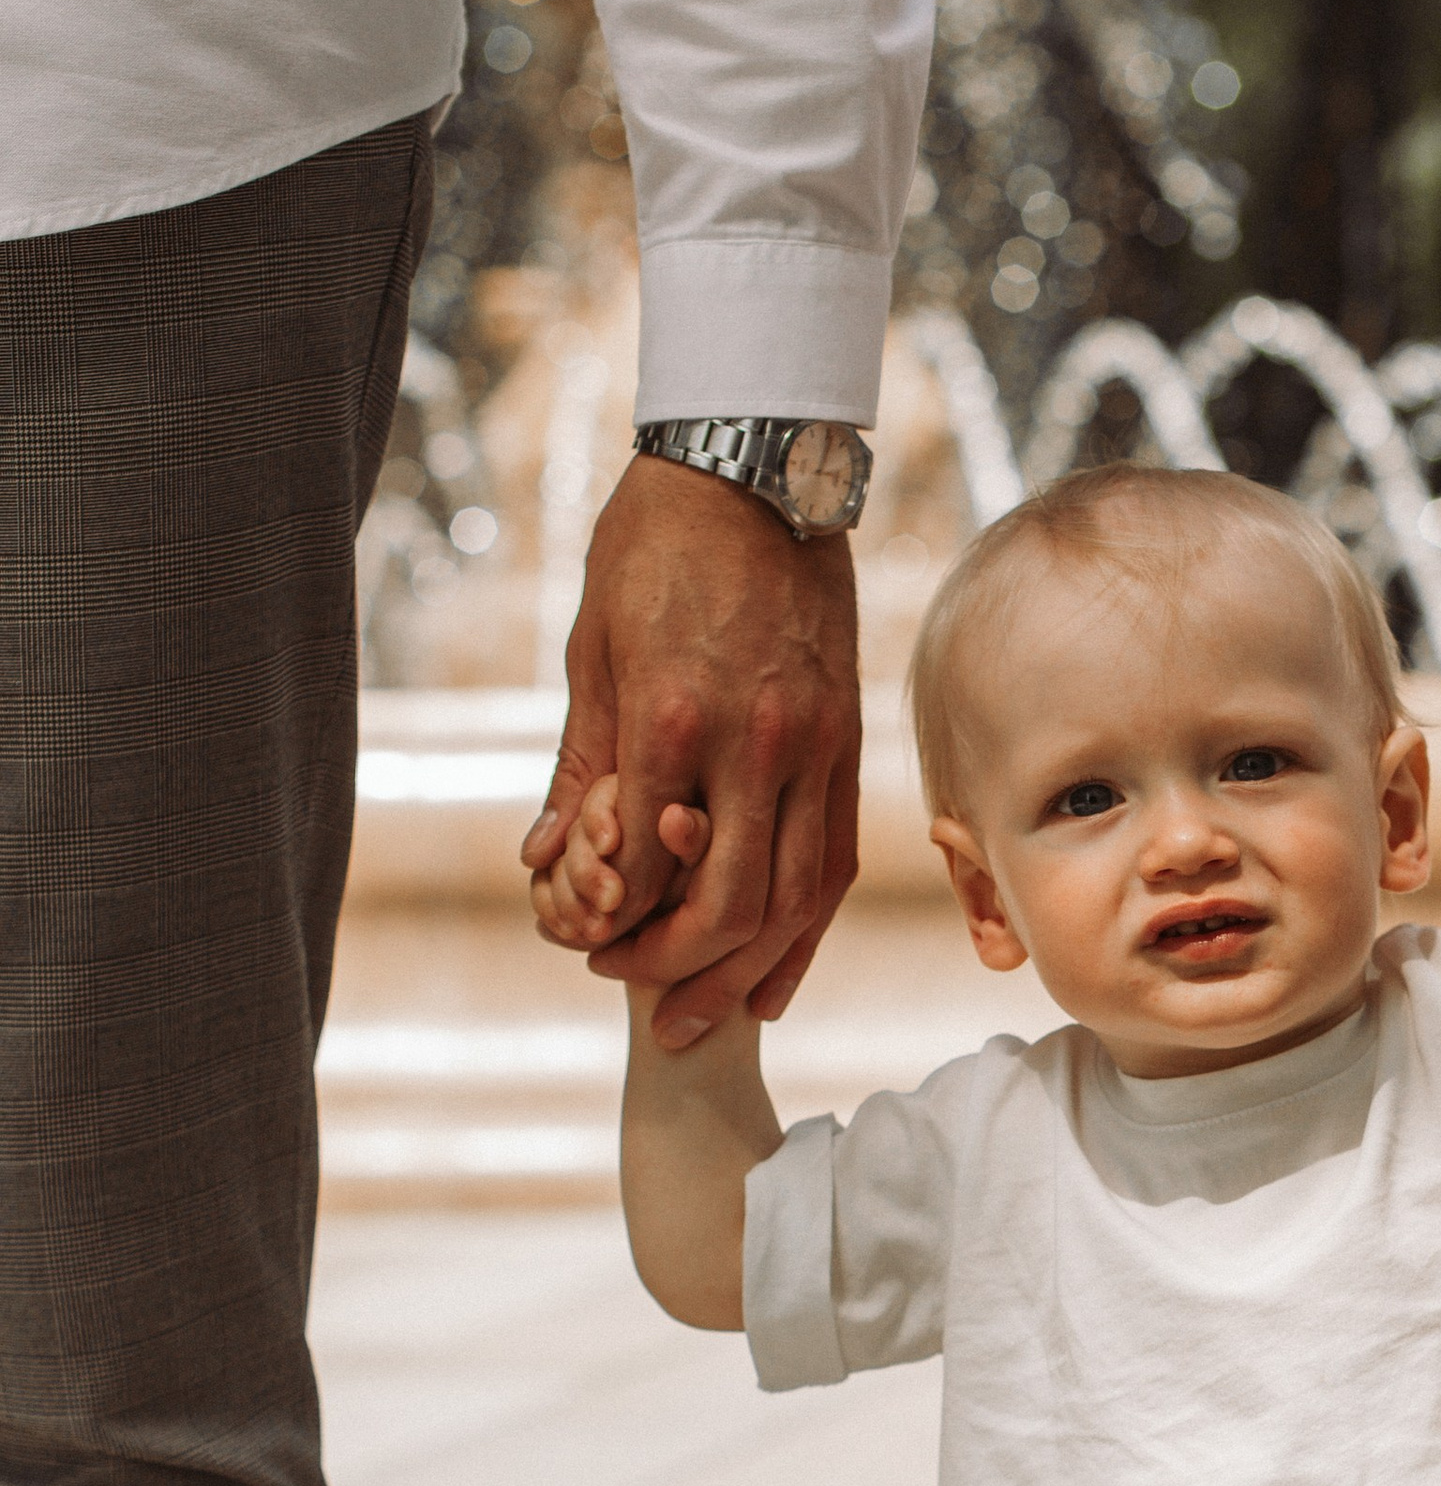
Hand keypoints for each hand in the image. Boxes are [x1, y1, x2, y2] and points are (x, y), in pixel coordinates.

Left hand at [522, 456, 862, 1046]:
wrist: (756, 469)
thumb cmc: (656, 549)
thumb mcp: (593, 650)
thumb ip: (583, 765)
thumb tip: (548, 859)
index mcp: (673, 717)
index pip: (648, 867)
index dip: (614, 923)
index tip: (586, 943)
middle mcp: (755, 744)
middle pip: (729, 905)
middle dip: (678, 969)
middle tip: (635, 995)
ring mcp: (813, 747)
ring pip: (793, 899)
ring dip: (745, 972)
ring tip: (706, 1016)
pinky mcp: (846, 743)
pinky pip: (834, 863)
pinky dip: (806, 934)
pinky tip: (775, 978)